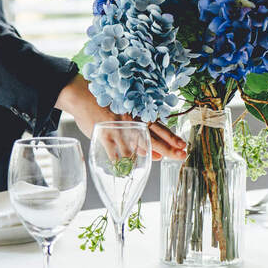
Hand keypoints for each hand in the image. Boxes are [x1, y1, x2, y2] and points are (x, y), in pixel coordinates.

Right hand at [55, 74, 187, 159]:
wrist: (84, 97)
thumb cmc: (106, 106)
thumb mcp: (125, 116)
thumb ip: (139, 133)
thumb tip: (153, 153)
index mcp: (137, 115)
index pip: (159, 128)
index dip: (172, 137)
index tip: (183, 145)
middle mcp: (132, 122)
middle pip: (154, 138)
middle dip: (169, 149)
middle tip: (181, 156)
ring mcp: (119, 129)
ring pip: (134, 150)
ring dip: (140, 161)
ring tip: (143, 170)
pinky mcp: (105, 135)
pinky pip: (115, 153)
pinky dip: (120, 163)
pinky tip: (124, 170)